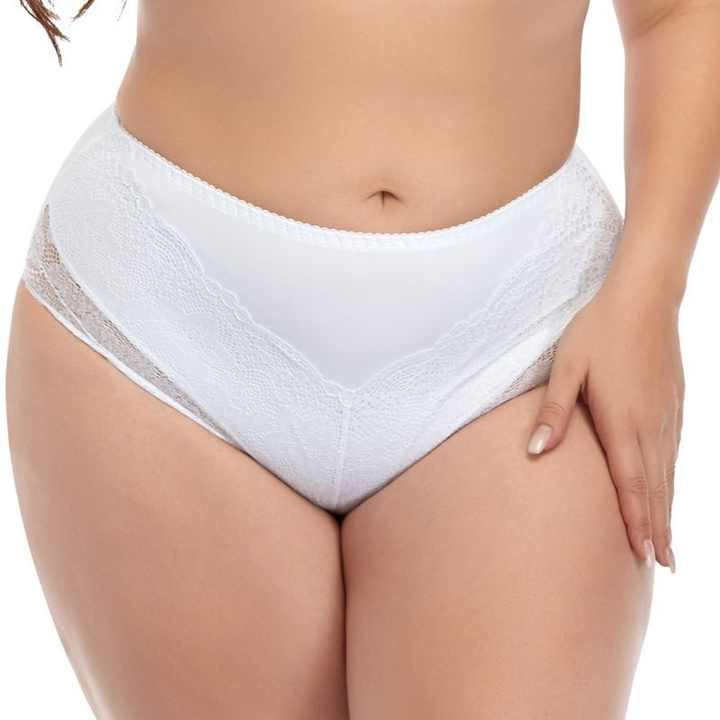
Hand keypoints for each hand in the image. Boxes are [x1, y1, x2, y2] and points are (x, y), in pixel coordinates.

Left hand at [526, 278, 683, 571]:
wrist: (643, 298)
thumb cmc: (596, 332)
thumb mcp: (565, 368)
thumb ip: (553, 413)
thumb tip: (536, 453)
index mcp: (621, 420)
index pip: (631, 483)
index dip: (637, 522)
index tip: (644, 556)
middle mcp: (650, 425)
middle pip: (655, 487)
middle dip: (658, 529)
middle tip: (662, 565)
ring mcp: (667, 415)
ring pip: (668, 473)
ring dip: (668, 510)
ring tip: (668, 543)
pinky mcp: (674, 403)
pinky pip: (673, 453)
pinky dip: (672, 481)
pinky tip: (669, 491)